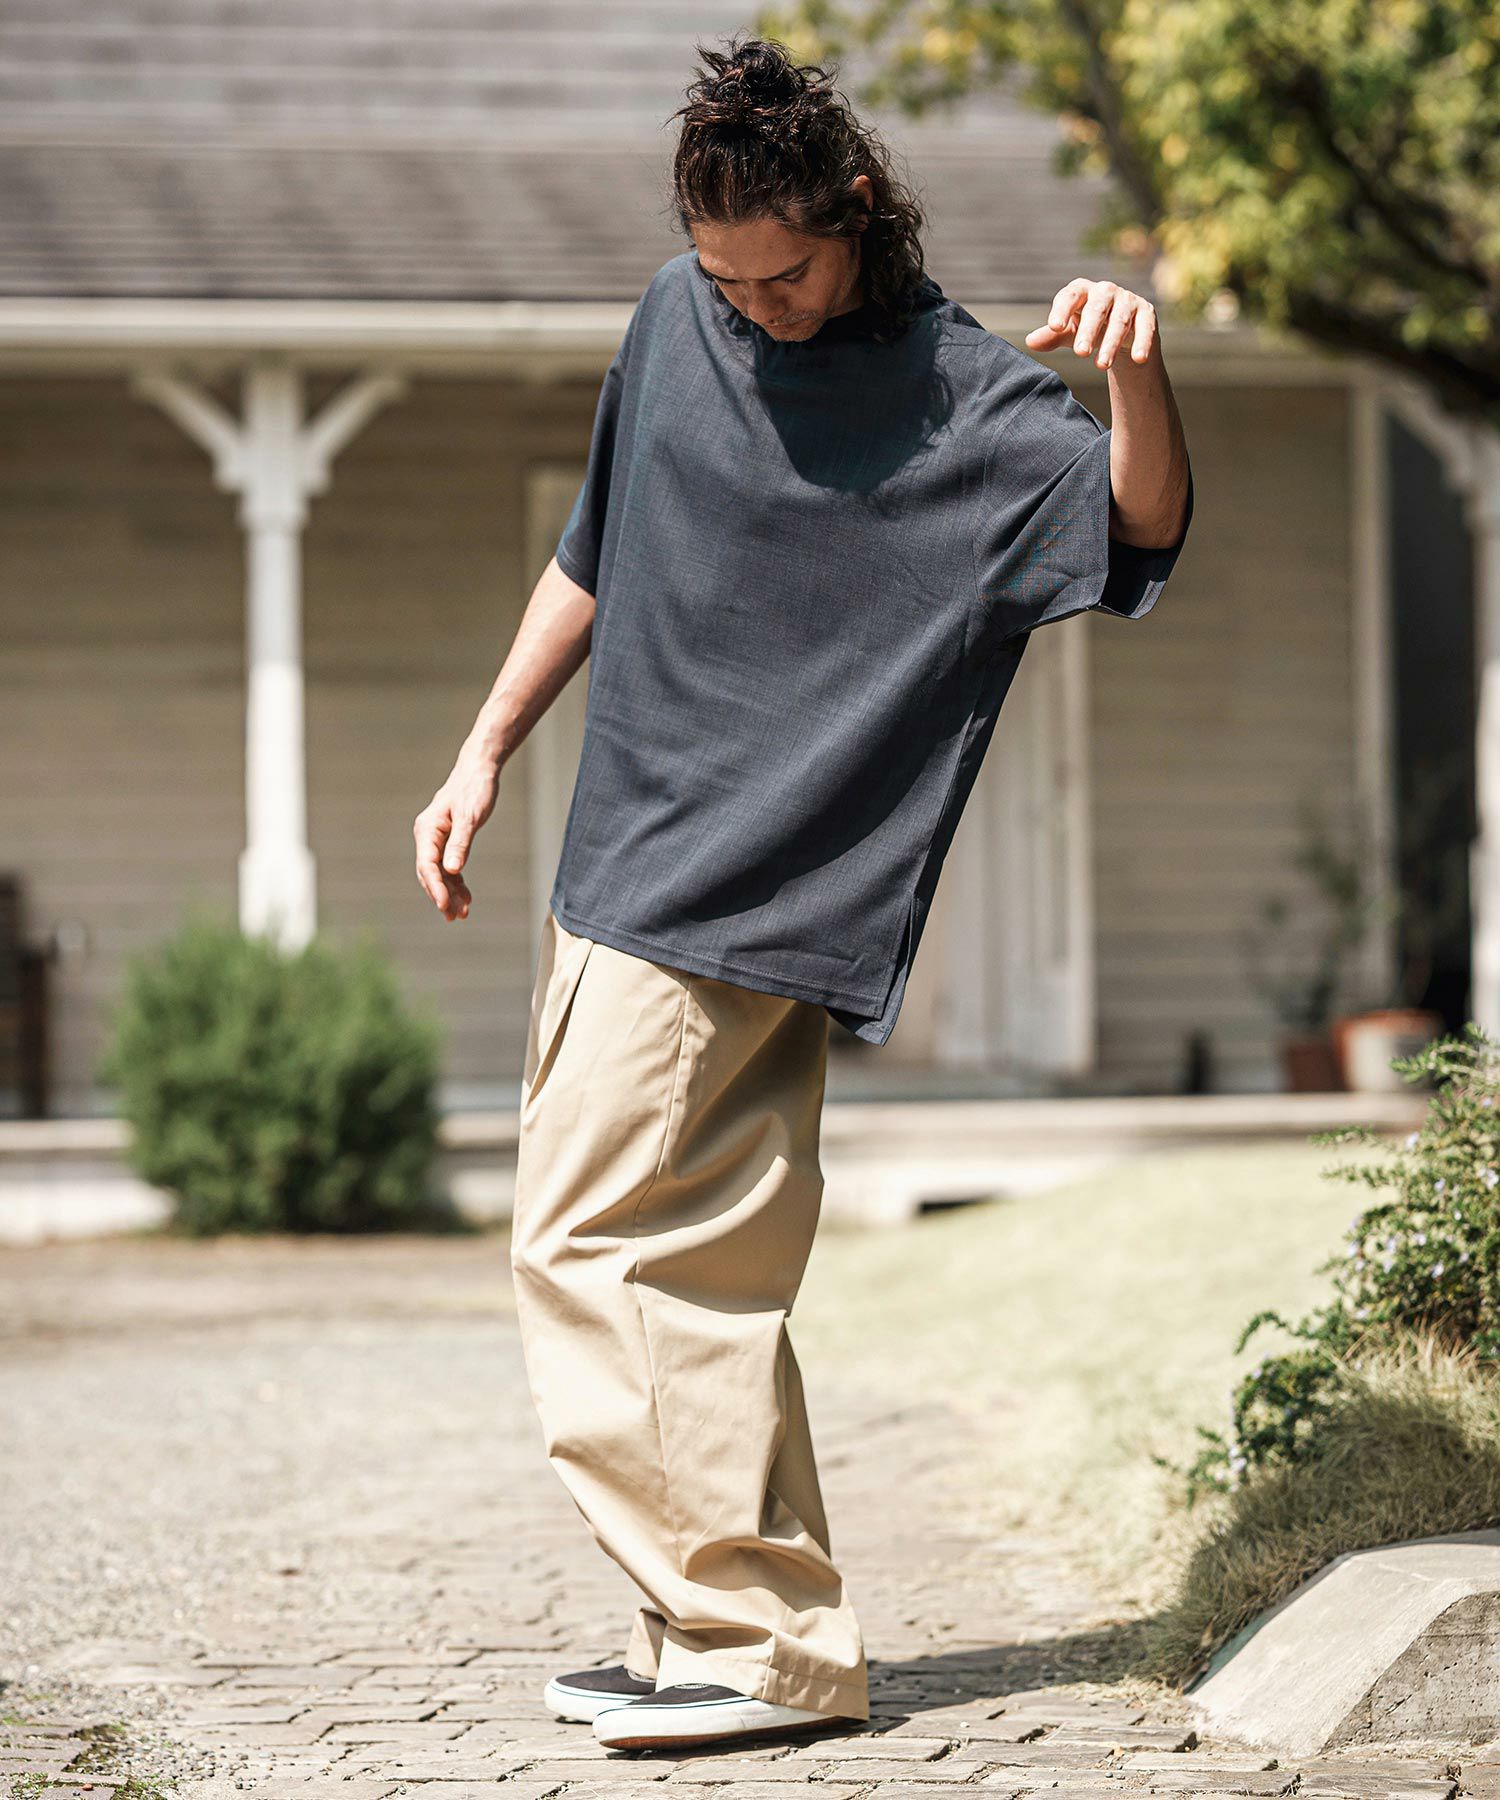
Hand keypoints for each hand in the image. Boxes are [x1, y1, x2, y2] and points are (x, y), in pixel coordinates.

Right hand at [413, 751, 499, 921]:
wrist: (479, 771)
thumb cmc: (474, 789)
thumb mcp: (470, 817)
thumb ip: (460, 843)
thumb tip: (451, 870)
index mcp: (427, 829)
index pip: (427, 865)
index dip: (436, 888)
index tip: (446, 906)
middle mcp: (428, 836)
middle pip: (430, 873)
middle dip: (441, 896)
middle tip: (455, 917)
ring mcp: (437, 840)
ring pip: (440, 873)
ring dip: (450, 893)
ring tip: (463, 913)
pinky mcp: (449, 841)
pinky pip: (449, 867)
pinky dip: (457, 882)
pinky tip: (466, 897)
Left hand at [1025, 278, 1157, 371]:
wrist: (1121, 333)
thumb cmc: (1087, 329)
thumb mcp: (1068, 333)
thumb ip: (1051, 336)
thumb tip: (1030, 342)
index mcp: (1082, 290)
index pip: (1070, 295)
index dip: (1062, 309)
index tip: (1054, 327)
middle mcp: (1105, 291)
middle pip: (1097, 309)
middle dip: (1089, 331)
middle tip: (1080, 353)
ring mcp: (1128, 300)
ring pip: (1120, 321)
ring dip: (1111, 344)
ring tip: (1101, 366)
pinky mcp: (1146, 313)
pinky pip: (1145, 327)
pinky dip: (1142, 342)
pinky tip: (1138, 359)